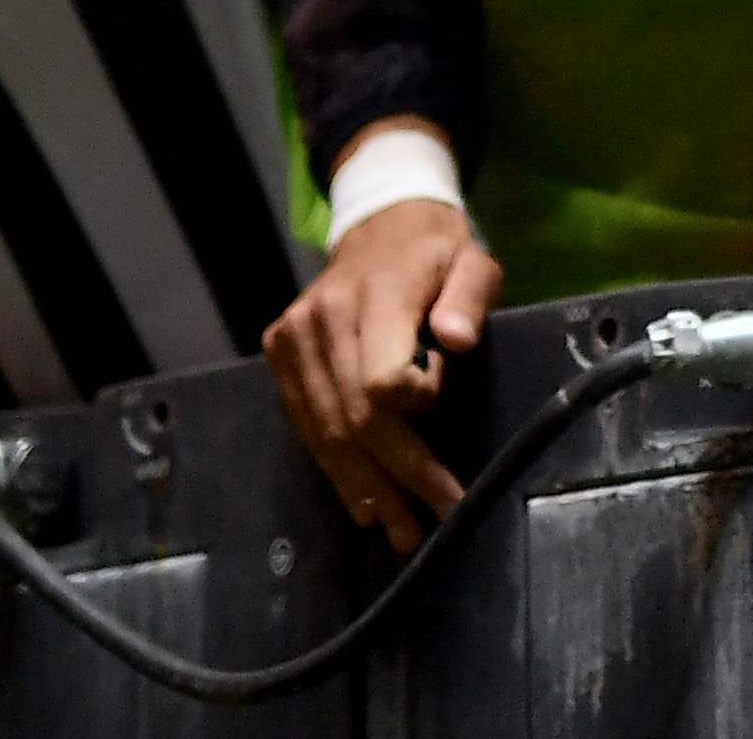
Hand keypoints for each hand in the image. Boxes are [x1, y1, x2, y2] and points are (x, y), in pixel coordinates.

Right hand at [265, 196, 501, 551]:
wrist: (380, 223)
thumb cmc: (437, 253)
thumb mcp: (473, 262)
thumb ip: (469, 299)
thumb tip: (457, 340)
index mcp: (376, 294)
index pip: (383, 378)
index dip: (416, 412)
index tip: (448, 425)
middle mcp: (323, 318)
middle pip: (355, 417)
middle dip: (395, 478)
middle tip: (426, 525)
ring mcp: (294, 337)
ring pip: (326, 430)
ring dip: (362, 487)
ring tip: (396, 530)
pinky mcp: (279, 351)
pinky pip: (306, 422)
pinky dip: (334, 465)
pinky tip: (360, 499)